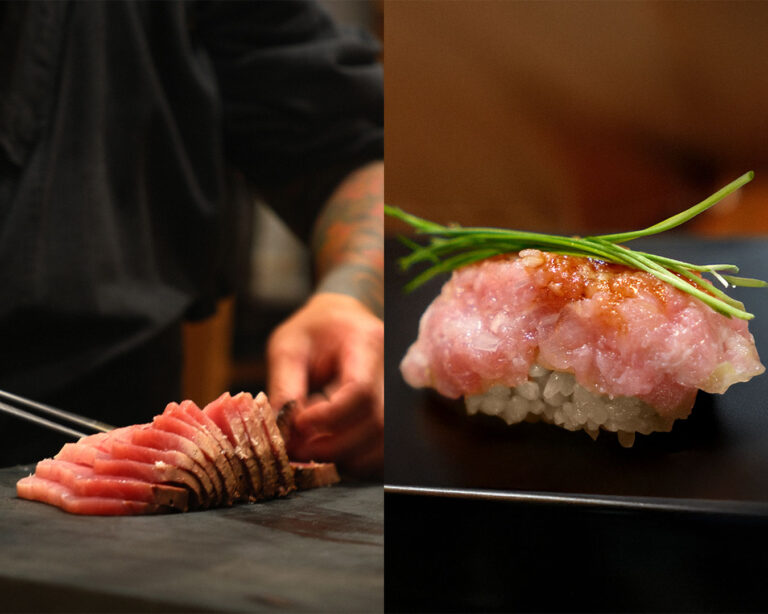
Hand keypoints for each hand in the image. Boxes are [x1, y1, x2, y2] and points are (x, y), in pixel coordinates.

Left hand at [267, 292, 382, 476]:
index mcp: (365, 341)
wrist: (337, 321)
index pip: (359, 390)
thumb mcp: (287, 347)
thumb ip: (284, 387)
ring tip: (309, 446)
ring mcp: (395, 391)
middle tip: (296, 448)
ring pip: (382, 441)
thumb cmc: (311, 331)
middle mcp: (389, 368)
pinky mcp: (390, 410)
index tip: (297, 425)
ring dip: (344, 455)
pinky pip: (380, 445)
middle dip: (333, 445)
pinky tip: (328, 445)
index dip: (329, 417)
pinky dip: (354, 456)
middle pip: (376, 422)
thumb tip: (282, 431)